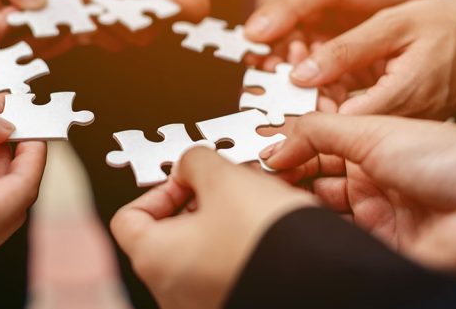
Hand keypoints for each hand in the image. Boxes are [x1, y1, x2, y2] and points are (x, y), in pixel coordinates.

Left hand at [86, 0, 208, 47]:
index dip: (149, 13)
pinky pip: (92, 23)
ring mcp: (136, 10)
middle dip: (109, 16)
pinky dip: (72, 11)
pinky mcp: (111, 6)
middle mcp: (165, 6)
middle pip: (141, 35)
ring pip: (112, 36)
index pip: (180, 15)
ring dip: (85, 16)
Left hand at [111, 148, 315, 308]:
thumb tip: (191, 162)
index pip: (130, 218)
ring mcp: (202, 302)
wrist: (325, 282)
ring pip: (203, 251)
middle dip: (199, 201)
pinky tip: (267, 230)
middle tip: (226, 184)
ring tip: (253, 204)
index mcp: (155, 259)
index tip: (185, 177)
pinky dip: (240, 246)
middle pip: (168, 234)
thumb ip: (196, 161)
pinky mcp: (234, 302)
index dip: (157, 189)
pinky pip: (226, 269)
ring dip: (224, 221)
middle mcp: (173, 290)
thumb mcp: (225, 179)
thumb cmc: (268, 242)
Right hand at [265, 113, 455, 279]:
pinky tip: (295, 219)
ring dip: (296, 201)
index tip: (260, 151)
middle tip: (258, 176)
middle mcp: (373, 178)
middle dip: (286, 175)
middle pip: (315, 177)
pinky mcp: (378, 246)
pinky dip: (314, 229)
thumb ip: (318, 132)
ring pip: (320, 208)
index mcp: (374, 143)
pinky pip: (335, 237)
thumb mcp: (375, 130)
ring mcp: (376, 212)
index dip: (289, 147)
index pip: (318, 143)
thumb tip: (277, 142)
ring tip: (271, 195)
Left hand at [286, 0, 455, 117]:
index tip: (281, 86)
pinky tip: (326, 68)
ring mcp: (404, 122)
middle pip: (338, 126)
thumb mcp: (392, 26)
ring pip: (348, 118)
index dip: (303, 109)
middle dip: (306, 97)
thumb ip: (345, 52)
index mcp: (398, 100)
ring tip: (300, 56)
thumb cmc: (448, 24)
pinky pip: (364, 111)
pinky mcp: (404, 117)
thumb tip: (303, 74)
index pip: (335, 124)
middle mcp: (401, 121)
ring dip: (321, 92)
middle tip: (287, 65)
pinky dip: (341, 91)